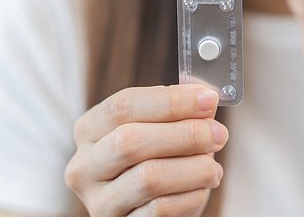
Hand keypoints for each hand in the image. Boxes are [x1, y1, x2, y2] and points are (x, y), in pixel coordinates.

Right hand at [64, 84, 228, 216]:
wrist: (158, 208)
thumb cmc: (158, 161)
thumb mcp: (163, 130)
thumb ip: (181, 111)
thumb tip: (204, 97)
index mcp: (90, 130)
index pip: (122, 106)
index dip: (170, 101)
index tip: (208, 99)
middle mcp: (85, 165)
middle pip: (130, 141)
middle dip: (184, 134)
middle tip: (218, 134)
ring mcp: (99, 201)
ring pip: (147, 178)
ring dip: (193, 168)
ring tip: (213, 167)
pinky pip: (160, 209)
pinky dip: (190, 195)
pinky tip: (202, 188)